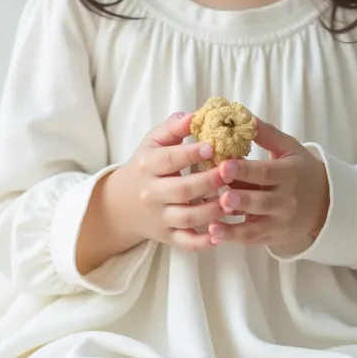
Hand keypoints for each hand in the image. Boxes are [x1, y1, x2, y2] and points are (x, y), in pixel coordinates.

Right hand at [101, 112, 228, 252]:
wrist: (123, 203)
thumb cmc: (147, 165)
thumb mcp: (153, 143)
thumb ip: (173, 128)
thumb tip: (194, 115)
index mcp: (147, 166)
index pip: (168, 160)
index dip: (189, 153)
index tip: (212, 146)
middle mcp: (151, 194)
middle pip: (181, 190)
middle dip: (208, 182)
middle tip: (231, 172)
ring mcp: (160, 217)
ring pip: (187, 218)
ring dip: (212, 210)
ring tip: (233, 199)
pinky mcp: (167, 236)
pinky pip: (186, 242)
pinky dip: (203, 242)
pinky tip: (221, 234)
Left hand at [207, 120, 329, 249]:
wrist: (325, 202)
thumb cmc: (300, 169)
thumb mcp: (289, 148)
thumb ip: (265, 133)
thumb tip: (240, 114)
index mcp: (289, 174)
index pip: (265, 172)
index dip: (245, 170)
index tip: (225, 165)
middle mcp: (286, 200)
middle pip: (261, 201)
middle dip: (241, 200)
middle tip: (222, 196)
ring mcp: (280, 222)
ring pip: (255, 227)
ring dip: (233, 228)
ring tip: (212, 224)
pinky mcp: (273, 237)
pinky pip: (253, 240)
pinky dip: (234, 239)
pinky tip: (215, 235)